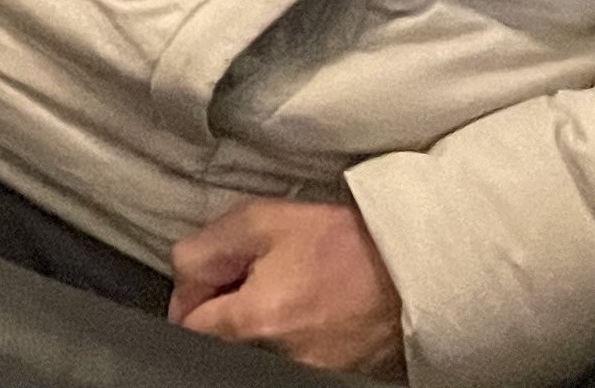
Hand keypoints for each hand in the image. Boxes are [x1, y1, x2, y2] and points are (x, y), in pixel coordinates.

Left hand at [169, 199, 404, 375]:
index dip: (192, 298)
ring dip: (255, 328)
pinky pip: (289, 361)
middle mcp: (277, 361)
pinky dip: (288, 340)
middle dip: (223, 314)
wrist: (413, 269)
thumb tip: (182, 281)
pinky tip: (306, 313)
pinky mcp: (333, 378)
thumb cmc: (338, 241)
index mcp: (255, 323)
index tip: (212, 277)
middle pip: (221, 345)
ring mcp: (309, 375)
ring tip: (283, 295)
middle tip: (249, 280)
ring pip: (254, 354)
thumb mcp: (260, 222)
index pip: (188, 327)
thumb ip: (204, 252)